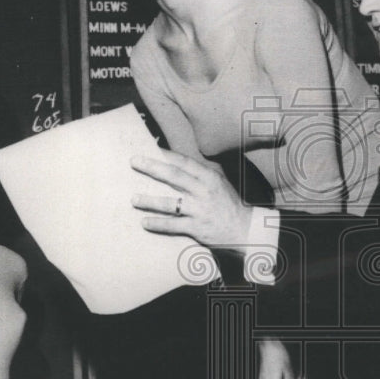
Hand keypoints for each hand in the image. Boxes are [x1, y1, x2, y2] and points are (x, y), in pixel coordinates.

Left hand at [131, 151, 252, 254]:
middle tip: (134, 161)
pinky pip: (173, 225)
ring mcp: (200, 210)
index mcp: (210, 177)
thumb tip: (178, 163)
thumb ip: (201, 173)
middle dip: (152, 167)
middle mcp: (204, 191)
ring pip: (170, 203)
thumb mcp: (219, 183)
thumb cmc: (228, 204)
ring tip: (134, 199)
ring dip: (149, 200)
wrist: (245, 230)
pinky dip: (158, 224)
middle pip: (174, 176)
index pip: (184, 162)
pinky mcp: (197, 228)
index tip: (149, 148)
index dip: (166, 154)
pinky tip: (145, 222)